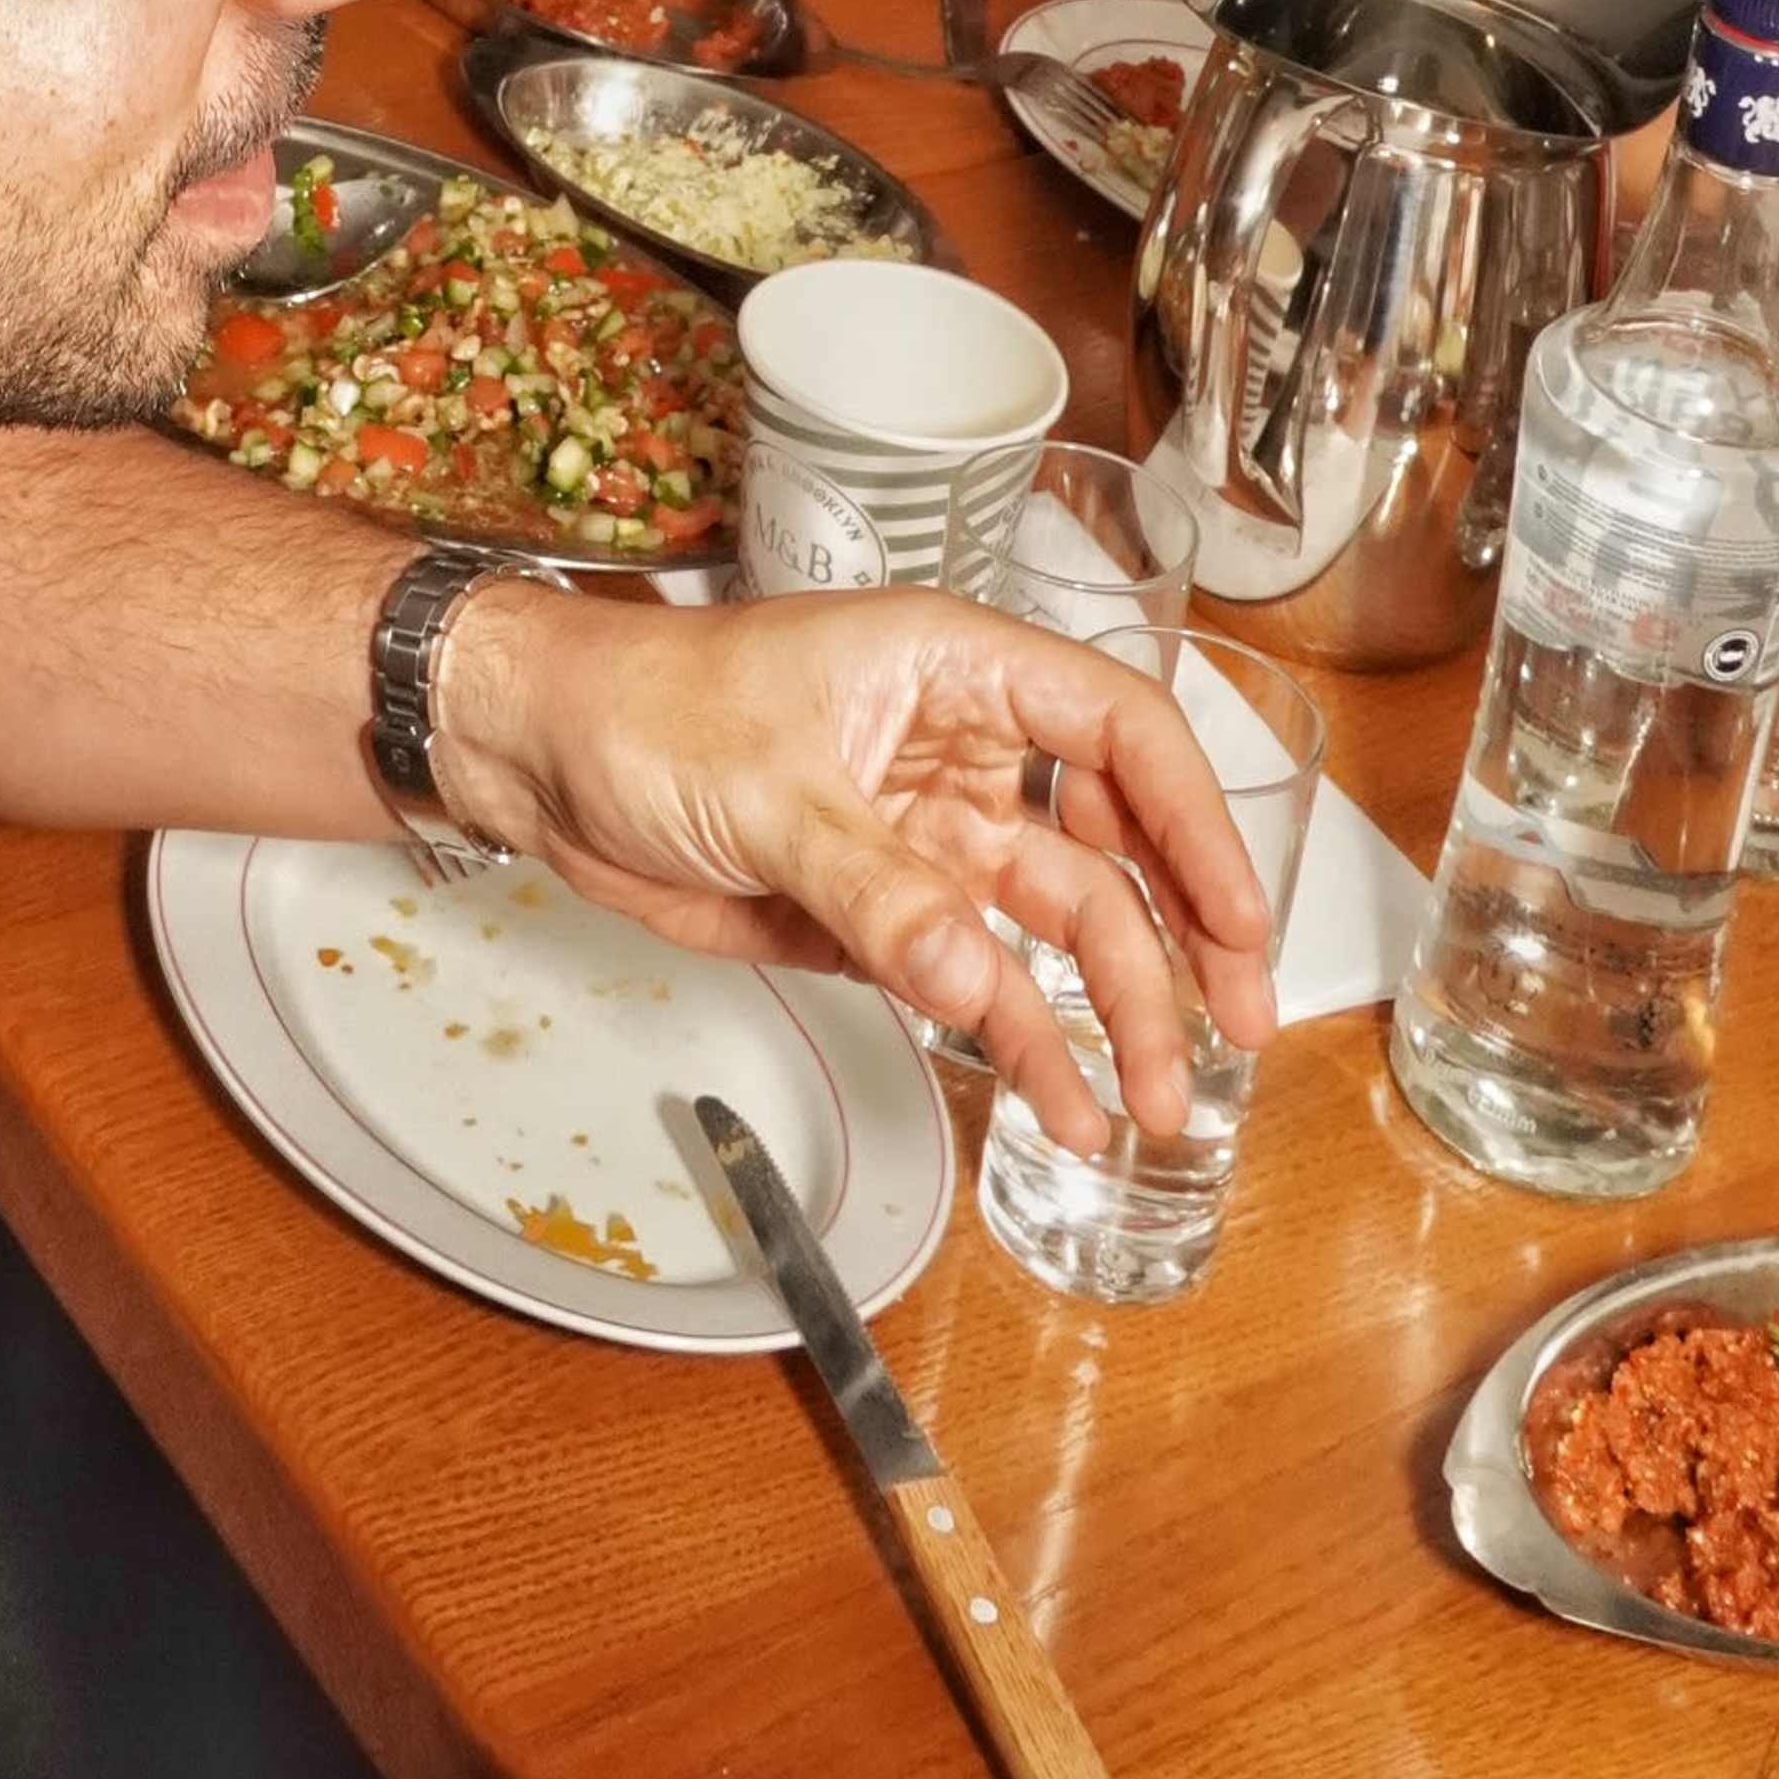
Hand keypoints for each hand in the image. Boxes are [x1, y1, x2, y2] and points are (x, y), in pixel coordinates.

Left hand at [444, 577, 1277, 1149]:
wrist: (538, 757)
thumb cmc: (644, 707)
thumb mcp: (767, 788)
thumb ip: (879, 888)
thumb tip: (977, 982)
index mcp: (955, 669)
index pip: (1119, 728)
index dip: (1195, 821)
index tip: (1240, 920)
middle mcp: (964, 752)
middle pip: (1112, 845)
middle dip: (1182, 940)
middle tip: (1237, 1034)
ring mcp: (929, 838)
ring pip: (1057, 928)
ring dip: (1116, 1014)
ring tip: (1160, 1109)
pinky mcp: (887, 917)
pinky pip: (980, 985)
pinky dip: (1027, 1046)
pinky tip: (1064, 1108)